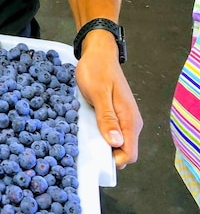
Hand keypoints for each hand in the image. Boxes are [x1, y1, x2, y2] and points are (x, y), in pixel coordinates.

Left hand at [75, 41, 142, 168]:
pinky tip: (87, 129)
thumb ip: (107, 118)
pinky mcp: (115, 115)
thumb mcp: (98, 93)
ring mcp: (123, 119)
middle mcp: (130, 122)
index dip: (113, 160)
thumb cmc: (98, 69)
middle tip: (86, 147)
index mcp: (130, 119)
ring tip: (84, 137)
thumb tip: (116, 142)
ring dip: (101, 144)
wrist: (98, 53)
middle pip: (123, 151)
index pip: (129, 153)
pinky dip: (99, 134)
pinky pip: (110, 133)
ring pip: (116, 143)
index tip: (95, 158)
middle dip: (106, 155)